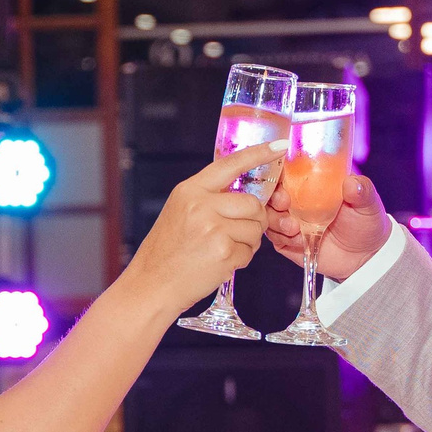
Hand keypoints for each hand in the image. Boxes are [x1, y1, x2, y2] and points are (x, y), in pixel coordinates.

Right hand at [126, 142, 280, 312]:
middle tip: (237, 233)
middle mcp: (201, 205)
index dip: (258, 154)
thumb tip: (245, 196)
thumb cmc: (166, 253)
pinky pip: (250, 251)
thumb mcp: (179, 212)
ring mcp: (213, 228)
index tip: (279, 147)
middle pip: (252, 203)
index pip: (230, 164)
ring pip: (255, 228)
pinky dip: (241, 259)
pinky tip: (220, 263)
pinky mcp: (224, 252)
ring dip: (247, 242)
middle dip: (254, 220)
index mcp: (189, 190)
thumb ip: (207, 199)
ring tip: (222, 249)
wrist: (151, 285)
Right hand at [265, 169, 389, 281]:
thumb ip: (361, 190)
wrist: (365, 256)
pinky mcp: (287, 240)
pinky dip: (282, 237)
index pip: (286, 169)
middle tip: (284, 203)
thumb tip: (352, 182)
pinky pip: (274, 236)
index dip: (276, 170)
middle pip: (270, 191)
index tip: (281, 177)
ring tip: (293, 227)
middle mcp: (296, 198)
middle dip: (272, 196)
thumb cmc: (366, 222)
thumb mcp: (368, 203)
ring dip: (276, 219)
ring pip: (268, 214)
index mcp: (311, 181)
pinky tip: (297, 239)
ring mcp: (290, 219)